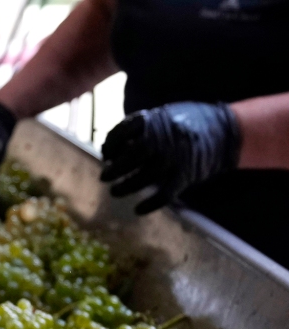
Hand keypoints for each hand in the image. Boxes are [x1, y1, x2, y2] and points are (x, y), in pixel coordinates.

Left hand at [101, 102, 241, 214]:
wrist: (228, 131)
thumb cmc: (191, 121)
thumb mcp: (166, 114)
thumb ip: (142, 127)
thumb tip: (113, 145)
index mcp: (155, 120)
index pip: (122, 133)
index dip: (110, 146)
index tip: (106, 155)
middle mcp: (163, 139)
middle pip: (130, 157)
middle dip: (114, 169)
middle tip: (104, 177)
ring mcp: (175, 158)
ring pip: (143, 178)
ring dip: (125, 187)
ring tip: (115, 191)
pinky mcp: (186, 175)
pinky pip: (163, 194)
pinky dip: (149, 204)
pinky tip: (138, 209)